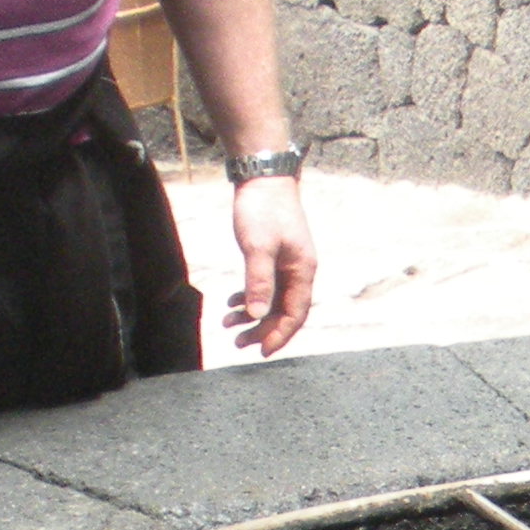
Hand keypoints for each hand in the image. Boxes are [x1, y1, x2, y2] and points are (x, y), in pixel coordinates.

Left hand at [224, 171, 315, 354]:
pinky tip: (231, 303)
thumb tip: (258, 314)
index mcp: (302, 271)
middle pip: (284, 311)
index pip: (296, 314)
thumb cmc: (263, 210)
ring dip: (252, 315)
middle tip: (237, 342)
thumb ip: (259, 281)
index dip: (280, 335)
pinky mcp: (276, 256)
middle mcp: (299, 271)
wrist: (263, 177)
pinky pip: (266, 286)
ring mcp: (288, 264)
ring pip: (273, 300)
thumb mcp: (258, 247)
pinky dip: (250, 297)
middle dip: (262, 330)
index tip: (261, 351)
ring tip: (228, 324)